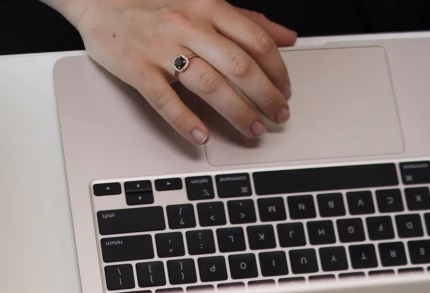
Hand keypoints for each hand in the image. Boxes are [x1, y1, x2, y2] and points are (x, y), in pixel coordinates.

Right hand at [49, 0, 296, 144]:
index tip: (286, 92)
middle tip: (278, 117)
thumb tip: (286, 37)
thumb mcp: (205, 3)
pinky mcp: (136, 67)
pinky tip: (200, 136)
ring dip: (237, 112)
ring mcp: (162, 47)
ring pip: (209, 84)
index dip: (278, 72)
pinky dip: (184, 120)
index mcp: (209, 8)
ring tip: (252, 129)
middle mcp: (189, 25)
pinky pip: (164, 98)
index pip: (257, 42)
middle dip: (266, 96)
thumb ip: (248, 21)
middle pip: (240, 66)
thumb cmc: (155, 5)